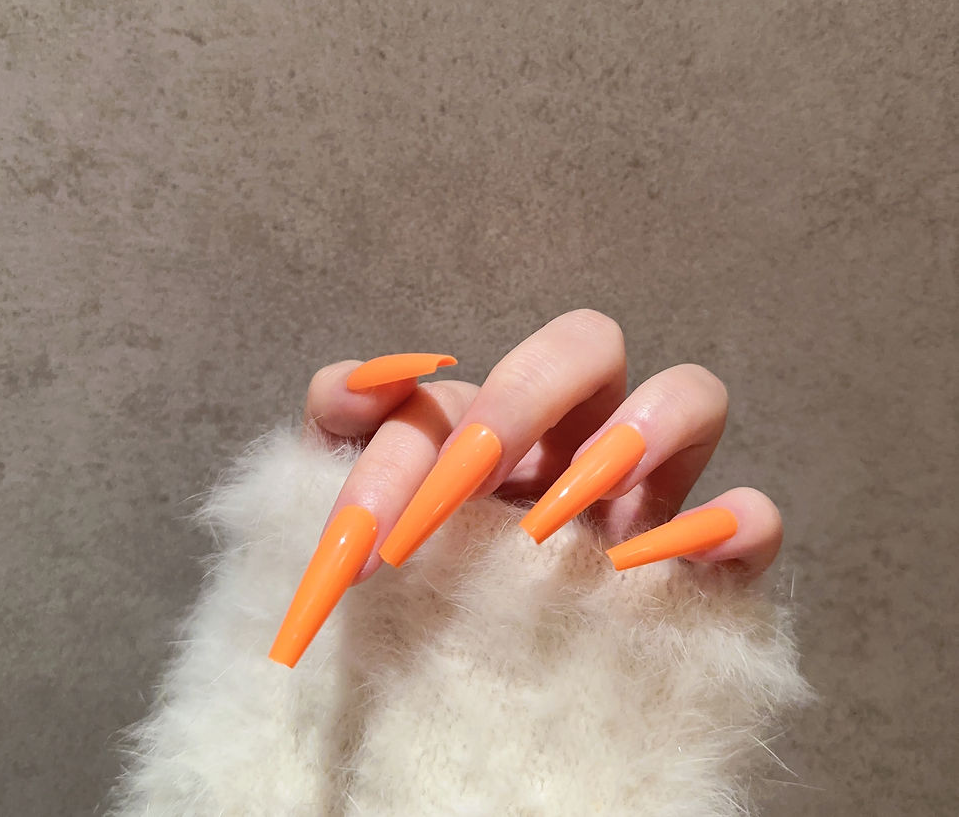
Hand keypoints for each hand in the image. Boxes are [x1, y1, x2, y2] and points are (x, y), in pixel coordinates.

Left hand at [304, 309, 781, 581]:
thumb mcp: (357, 533)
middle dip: (522, 398)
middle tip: (466, 486)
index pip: (447, 397)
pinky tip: (666, 563)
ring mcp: (646, 499)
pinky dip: (730, 523)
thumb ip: (338, 445)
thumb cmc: (408, 622)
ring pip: (691, 395)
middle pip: (586, 345)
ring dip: (639, 428)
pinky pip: (752, 518)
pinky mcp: (707, 567)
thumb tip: (355, 381)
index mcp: (480, 439)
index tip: (358, 547)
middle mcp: (569, 449)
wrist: (468, 745)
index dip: (399, 454)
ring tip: (568, 514)